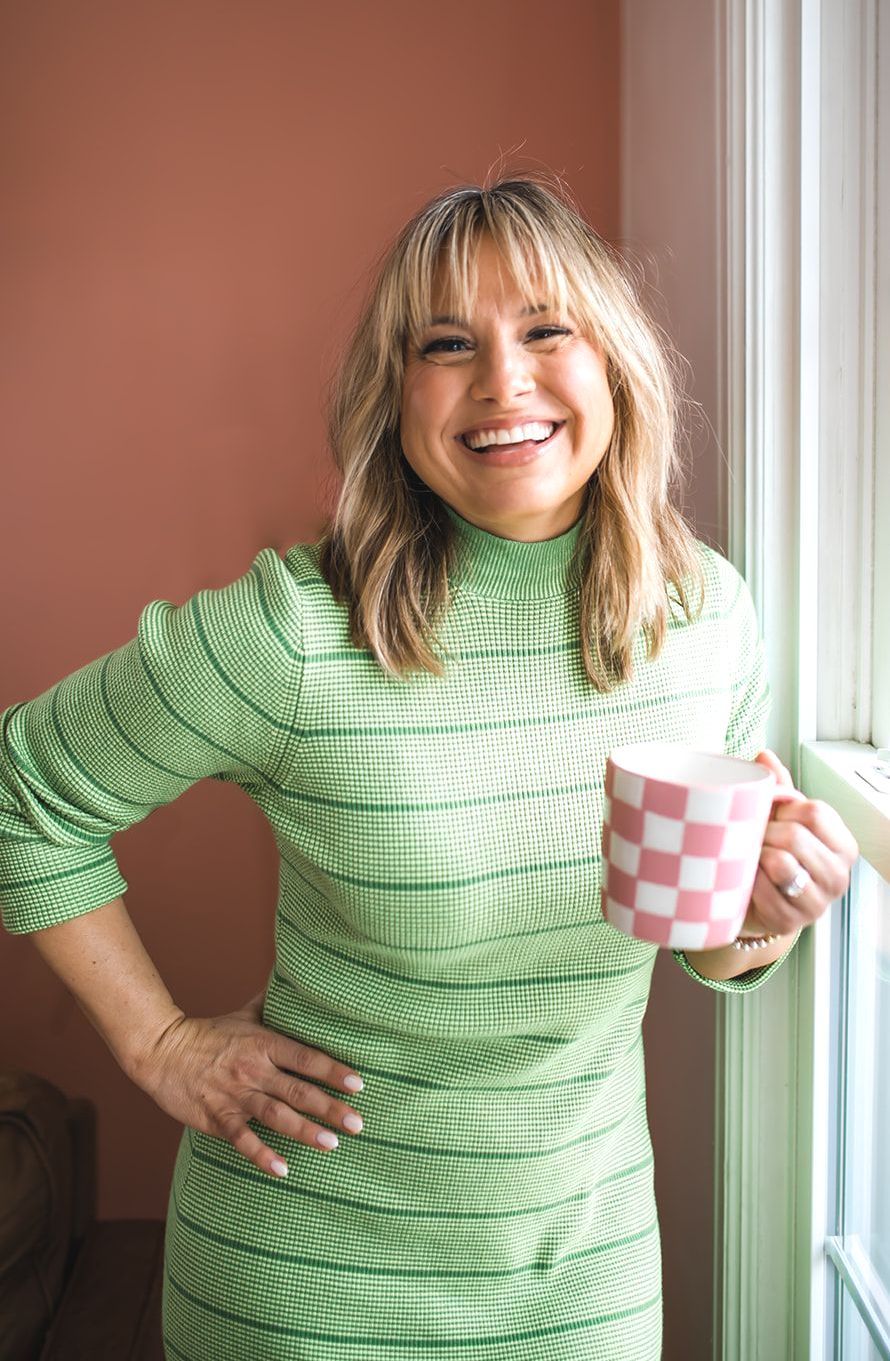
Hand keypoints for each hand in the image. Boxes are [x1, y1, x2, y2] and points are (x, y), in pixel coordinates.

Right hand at [129, 993, 365, 1178]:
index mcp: (264, 1044)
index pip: (306, 1057)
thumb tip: (297, 980)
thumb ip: (272, 1003)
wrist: (162, 1051)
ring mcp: (235, 1095)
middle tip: (358, 1123)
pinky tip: (282, 1169)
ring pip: (275, 1116)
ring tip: (331, 1144)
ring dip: (304, 1131)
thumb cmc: (209, 1033)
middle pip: (298, 1090)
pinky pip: (242, 1139)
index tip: (359, 1084)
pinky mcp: (217, 1117)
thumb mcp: (244, 1014)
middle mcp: (253, 1070)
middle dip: (330, 1108)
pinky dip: (262, 1155)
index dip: (333, 1070)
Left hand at [739, 749, 858, 937]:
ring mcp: (818, 903)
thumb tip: (765, 756)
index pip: (815, 811)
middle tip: (756, 839)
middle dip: (765, 833)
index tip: (774, 816)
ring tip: (752, 859)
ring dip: (756, 856)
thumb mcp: (780, 819)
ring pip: (779, 862)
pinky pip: (762, 890)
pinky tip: (748, 881)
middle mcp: (838, 875)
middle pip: (794, 836)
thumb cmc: (772, 855)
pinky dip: (748, 882)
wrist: (755, 903)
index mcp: (842, 844)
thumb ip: (777, 788)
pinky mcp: (791, 922)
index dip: (784, 808)